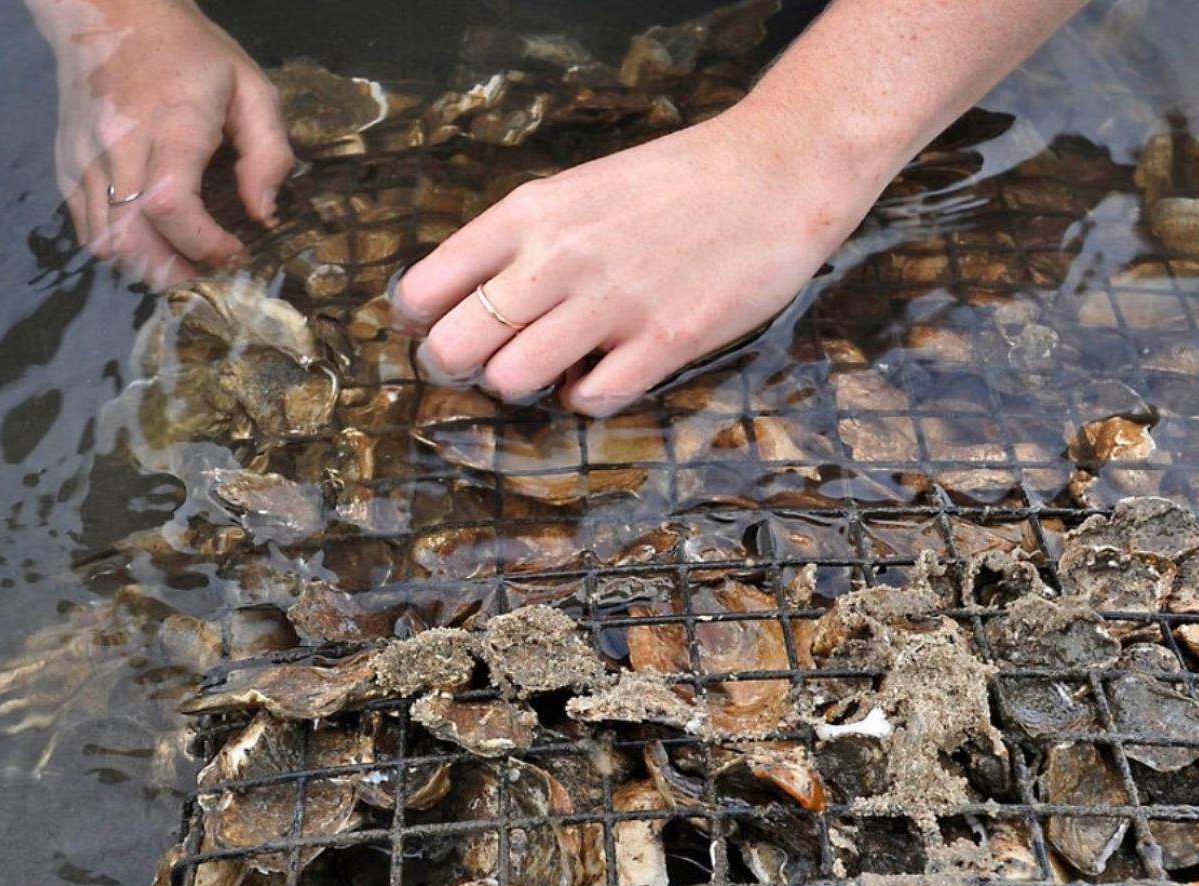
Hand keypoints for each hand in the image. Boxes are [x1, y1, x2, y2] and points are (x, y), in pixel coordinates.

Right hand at [35, 0, 292, 286]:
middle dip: (177, 273)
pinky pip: (88, 230)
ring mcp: (84, 159)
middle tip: (210, 273)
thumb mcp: (250, 87)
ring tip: (183, 264)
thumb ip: (268, 152)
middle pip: (133, 240)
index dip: (204, 245)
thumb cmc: (190, 52)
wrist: (110, 15)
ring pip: (105, 244)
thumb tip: (263, 212)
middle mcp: (118, 147)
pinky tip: (151, 245)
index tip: (234, 251)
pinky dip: (120, 251)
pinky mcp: (66, 166)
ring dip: (148, 269)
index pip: (172, 207)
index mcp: (171, 126)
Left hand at [394, 103, 876, 416]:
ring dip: (525, 386)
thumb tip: (462, 302)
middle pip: (453, 349)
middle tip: (494, 363)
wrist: (777, 171)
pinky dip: (588, 398)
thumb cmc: (675, 183)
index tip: (445, 329)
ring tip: (556, 367)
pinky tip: (608, 371)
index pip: (422, 291)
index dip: (422, 326)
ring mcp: (611, 302)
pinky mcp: (665, 340)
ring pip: (511, 382)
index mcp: (527, 213)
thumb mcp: (578, 191)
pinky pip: (589, 401)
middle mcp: (558, 257)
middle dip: (461, 370)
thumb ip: (519, 241)